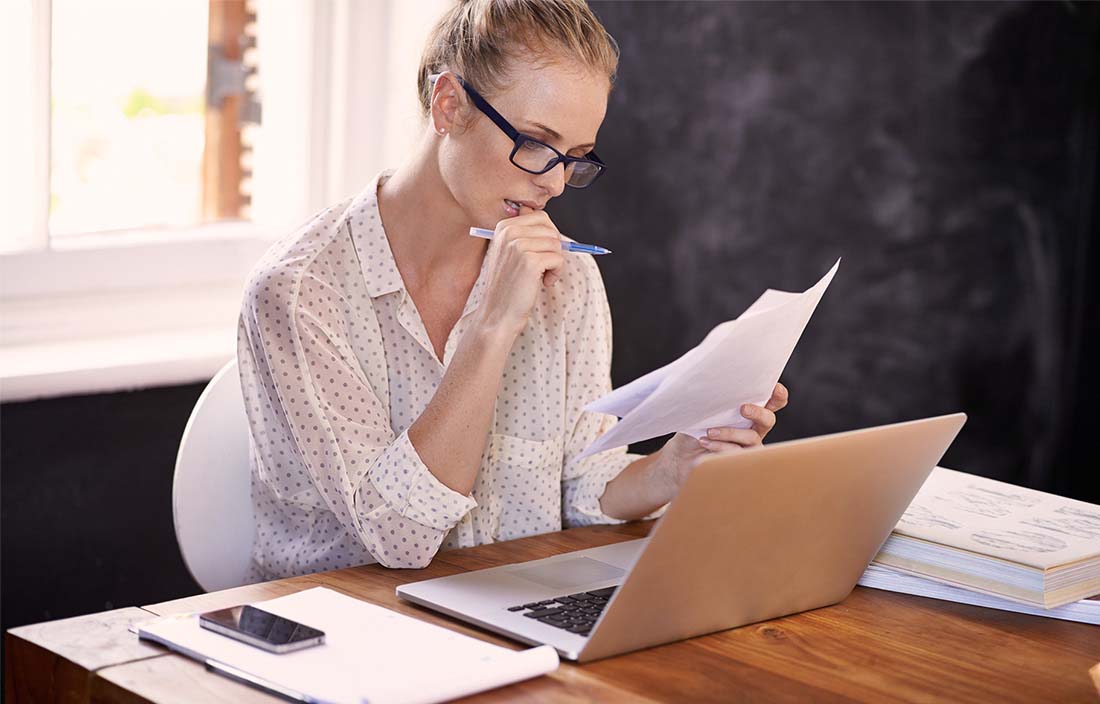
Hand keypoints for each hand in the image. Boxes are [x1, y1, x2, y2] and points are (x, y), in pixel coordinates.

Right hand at [472, 207, 565, 338]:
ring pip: (557, 244)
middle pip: (551, 229)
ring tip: (541, 276)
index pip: (540, 216)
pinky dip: (556, 273)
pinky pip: (559, 259)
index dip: (548, 236)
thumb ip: (523, 232)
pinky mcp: (531, 261)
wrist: (497, 312)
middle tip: (543, 266)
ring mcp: (519, 245)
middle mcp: (509, 232)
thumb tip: (541, 217)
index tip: (541, 253)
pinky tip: (543, 283)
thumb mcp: (509, 252)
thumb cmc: (507, 284)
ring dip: (555, 262)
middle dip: (553, 249)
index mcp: (503, 226)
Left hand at [657, 382, 788, 493]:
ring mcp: (748, 447)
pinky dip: (721, 445)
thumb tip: (714, 387)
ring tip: (710, 431)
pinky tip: (705, 441)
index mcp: (749, 412)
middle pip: (769, 419)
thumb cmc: (695, 428)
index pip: (771, 402)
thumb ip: (715, 401)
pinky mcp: (739, 461)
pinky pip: (737, 453)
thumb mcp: (704, 411)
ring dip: (731, 432)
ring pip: (752, 438)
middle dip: (759, 412)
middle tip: (743, 408)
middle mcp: (753, 429)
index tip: (774, 388)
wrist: (682, 455)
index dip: (778, 395)